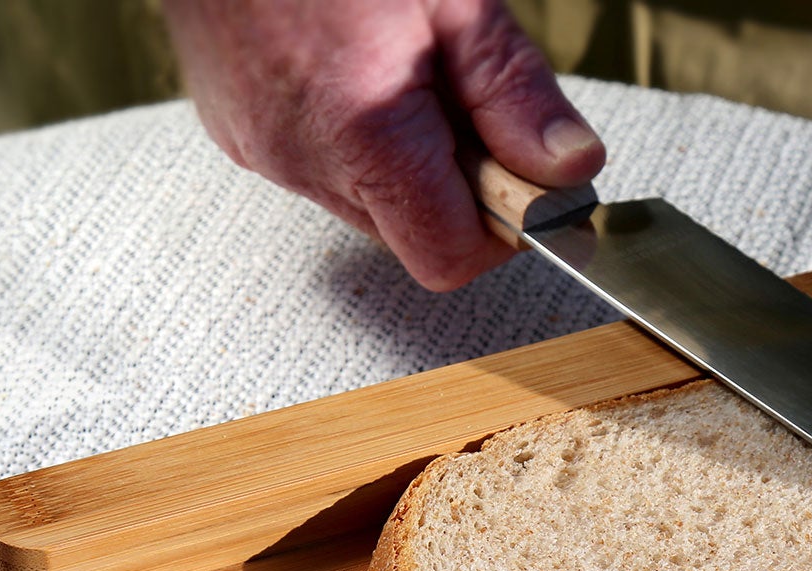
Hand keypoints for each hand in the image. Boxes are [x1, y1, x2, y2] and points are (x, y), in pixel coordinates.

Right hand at [164, 0, 605, 290]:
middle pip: (413, 234)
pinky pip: (323, 171)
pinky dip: (360, 144)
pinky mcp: (241, 136)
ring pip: (370, 206)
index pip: (449, 256)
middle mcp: (302, 156)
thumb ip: (512, 91)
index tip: (528, 182)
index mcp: (363, 129)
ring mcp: (264, 151)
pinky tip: (361, 74)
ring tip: (409, 76)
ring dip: (409, 164)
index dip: (502, 229)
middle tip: (467, 103)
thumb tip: (569, 170)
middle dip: (459, 186)